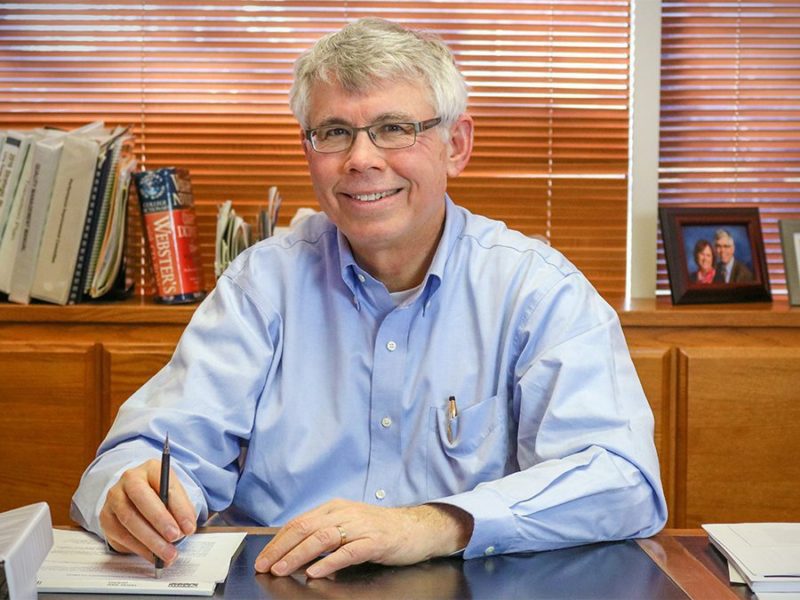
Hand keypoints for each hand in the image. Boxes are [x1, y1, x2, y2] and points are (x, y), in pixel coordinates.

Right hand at [99, 459, 196, 565]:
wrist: (136, 496)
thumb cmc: (160, 495)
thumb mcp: (175, 495)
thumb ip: (182, 509)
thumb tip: (186, 529)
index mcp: (151, 468)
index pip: (165, 485)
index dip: (178, 508)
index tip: (189, 527)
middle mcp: (129, 479)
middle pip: (142, 499)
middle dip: (160, 521)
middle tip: (175, 538)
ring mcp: (114, 498)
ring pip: (129, 520)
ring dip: (151, 540)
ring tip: (167, 553)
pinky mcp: (106, 517)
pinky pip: (121, 535)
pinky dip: (140, 549)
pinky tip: (153, 556)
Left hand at [254, 499, 472, 578]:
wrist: (415, 528)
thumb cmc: (379, 529)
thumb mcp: (347, 526)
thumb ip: (323, 535)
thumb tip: (294, 553)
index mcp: (334, 508)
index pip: (298, 522)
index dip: (278, 541)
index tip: (263, 558)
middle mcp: (344, 513)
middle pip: (305, 528)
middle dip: (282, 548)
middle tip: (265, 566)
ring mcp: (360, 526)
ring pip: (323, 537)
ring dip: (299, 555)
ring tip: (284, 570)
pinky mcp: (375, 541)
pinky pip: (349, 551)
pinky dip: (329, 562)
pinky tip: (316, 572)